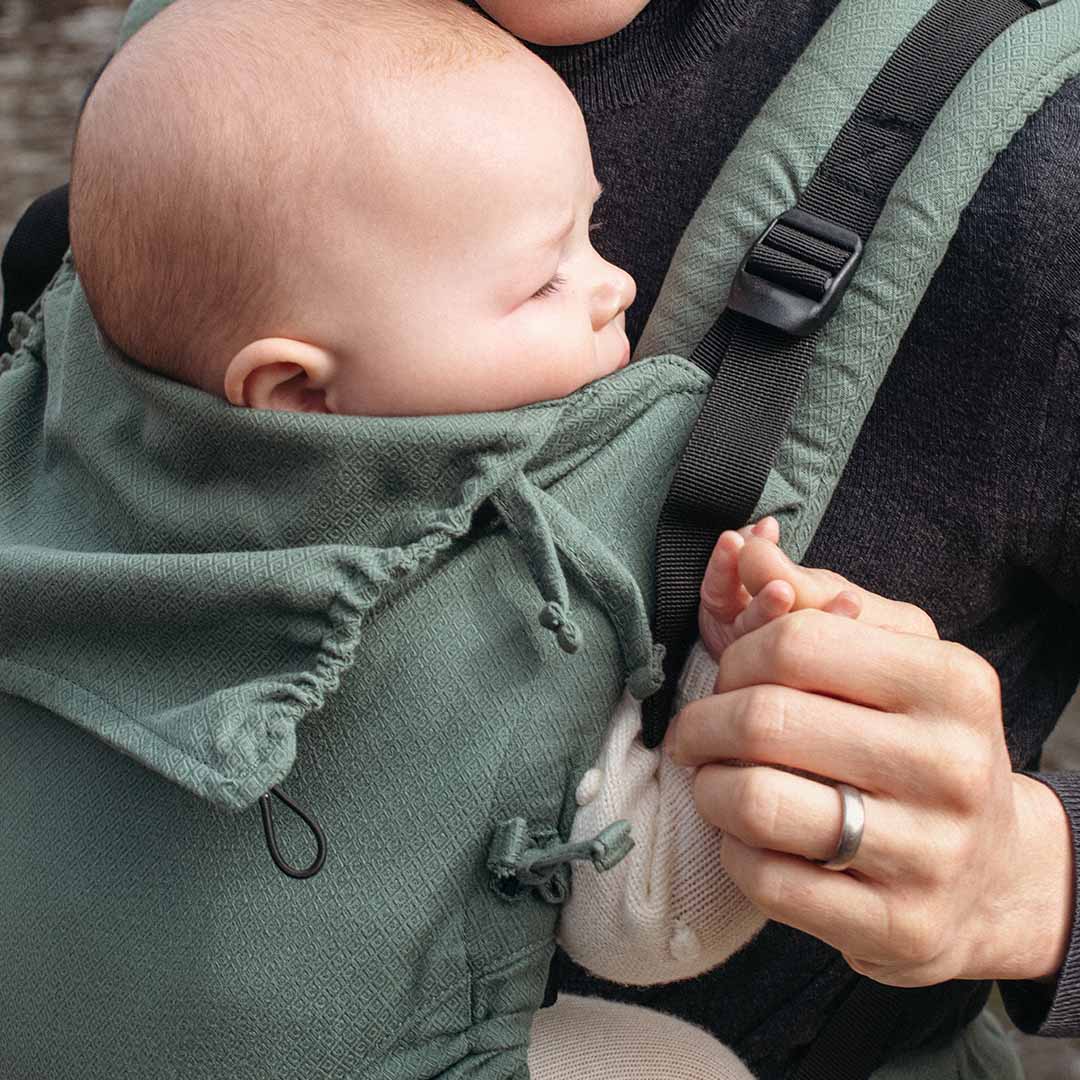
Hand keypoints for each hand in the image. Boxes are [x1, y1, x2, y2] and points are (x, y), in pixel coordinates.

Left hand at [671, 536, 1072, 986]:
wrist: (994, 871)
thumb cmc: (922, 740)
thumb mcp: (895, 653)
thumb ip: (819, 596)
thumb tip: (745, 548)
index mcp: (951, 682)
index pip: (793, 642)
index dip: (734, 656)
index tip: (724, 677)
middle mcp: (950, 765)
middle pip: (763, 721)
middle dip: (700, 724)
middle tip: (694, 735)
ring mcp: (928, 854)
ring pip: (755, 803)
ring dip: (708, 789)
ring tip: (713, 783)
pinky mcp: (895, 925)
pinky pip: (765, 879)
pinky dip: (732, 851)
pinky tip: (746, 838)